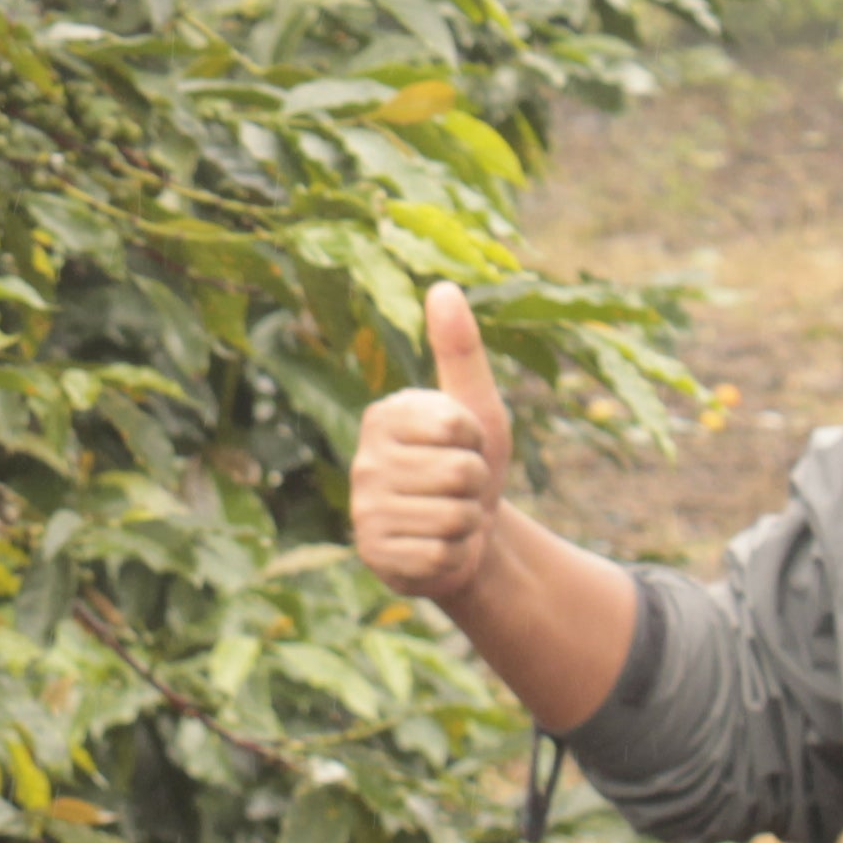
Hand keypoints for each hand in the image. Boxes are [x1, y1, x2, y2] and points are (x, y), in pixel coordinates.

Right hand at [352, 282, 515, 603]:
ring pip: (454, 516)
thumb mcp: (477, 407)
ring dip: (468, 523)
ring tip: (451, 518)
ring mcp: (364, 510)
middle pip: (460, 473)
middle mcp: (364, 460)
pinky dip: (455, 556)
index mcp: (385, 416)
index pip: (457, 426)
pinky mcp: (374, 555)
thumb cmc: (471, 463)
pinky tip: (439, 548)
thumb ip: (460, 351)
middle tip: (459, 489)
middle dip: (476, 486)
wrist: (467, 536)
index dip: (478, 441)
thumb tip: (443, 287)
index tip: (464, 446)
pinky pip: (440, 555)